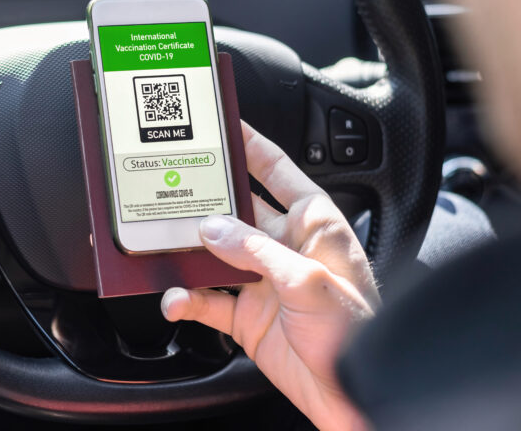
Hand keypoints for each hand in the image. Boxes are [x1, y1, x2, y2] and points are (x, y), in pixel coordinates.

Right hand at [161, 122, 379, 430]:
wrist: (349, 393)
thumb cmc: (356, 332)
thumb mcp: (308, 280)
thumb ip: (256, 251)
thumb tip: (213, 228)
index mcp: (314, 223)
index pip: (278, 171)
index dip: (250, 146)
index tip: (223, 126)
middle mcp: (286, 247)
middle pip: (236, 210)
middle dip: (206, 200)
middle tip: (173, 186)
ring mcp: (264, 282)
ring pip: (214, 255)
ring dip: (189, 254)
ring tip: (165, 247)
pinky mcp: (247, 316)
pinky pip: (207, 301)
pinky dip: (186, 299)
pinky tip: (176, 299)